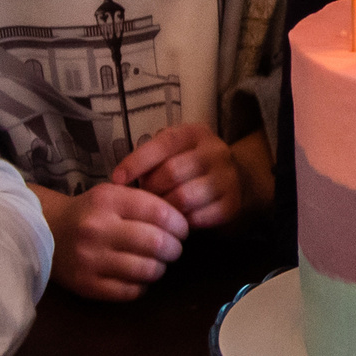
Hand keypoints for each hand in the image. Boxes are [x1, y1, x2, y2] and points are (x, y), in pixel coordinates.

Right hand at [45, 182, 187, 300]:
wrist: (47, 232)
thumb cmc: (90, 212)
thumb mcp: (112, 194)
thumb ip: (145, 203)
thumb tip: (183, 222)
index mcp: (107, 200)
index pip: (159, 212)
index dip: (179, 224)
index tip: (182, 230)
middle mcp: (97, 228)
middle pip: (156, 243)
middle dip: (174, 248)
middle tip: (174, 249)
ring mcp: (91, 259)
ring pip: (146, 270)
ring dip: (160, 268)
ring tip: (157, 263)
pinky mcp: (87, 285)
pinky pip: (130, 291)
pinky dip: (142, 286)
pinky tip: (138, 277)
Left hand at [114, 122, 246, 227]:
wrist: (239, 179)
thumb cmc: (193, 164)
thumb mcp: (177, 149)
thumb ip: (153, 156)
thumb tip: (122, 178)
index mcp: (196, 134)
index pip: (163, 144)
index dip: (137, 161)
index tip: (116, 179)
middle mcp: (215, 152)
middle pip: (171, 172)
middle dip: (151, 189)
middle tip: (142, 199)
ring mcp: (227, 178)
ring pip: (183, 198)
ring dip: (164, 208)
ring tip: (158, 212)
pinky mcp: (232, 204)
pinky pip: (198, 218)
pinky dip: (182, 222)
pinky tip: (176, 221)